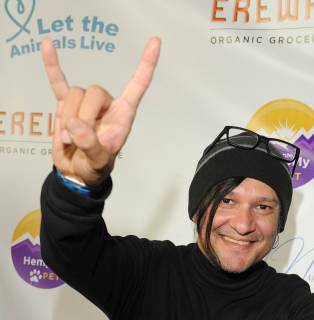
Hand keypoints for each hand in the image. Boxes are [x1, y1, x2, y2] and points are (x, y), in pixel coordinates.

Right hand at [41, 36, 160, 185]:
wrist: (76, 173)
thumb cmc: (95, 167)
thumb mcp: (98, 163)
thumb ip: (91, 146)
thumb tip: (75, 126)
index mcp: (123, 114)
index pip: (137, 85)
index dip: (146, 65)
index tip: (155, 42)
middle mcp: (106, 105)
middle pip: (94, 91)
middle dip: (84, 116)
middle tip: (79, 139)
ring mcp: (85, 104)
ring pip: (74, 94)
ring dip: (68, 118)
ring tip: (69, 140)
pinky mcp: (66, 106)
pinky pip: (58, 82)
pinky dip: (52, 66)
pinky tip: (46, 45)